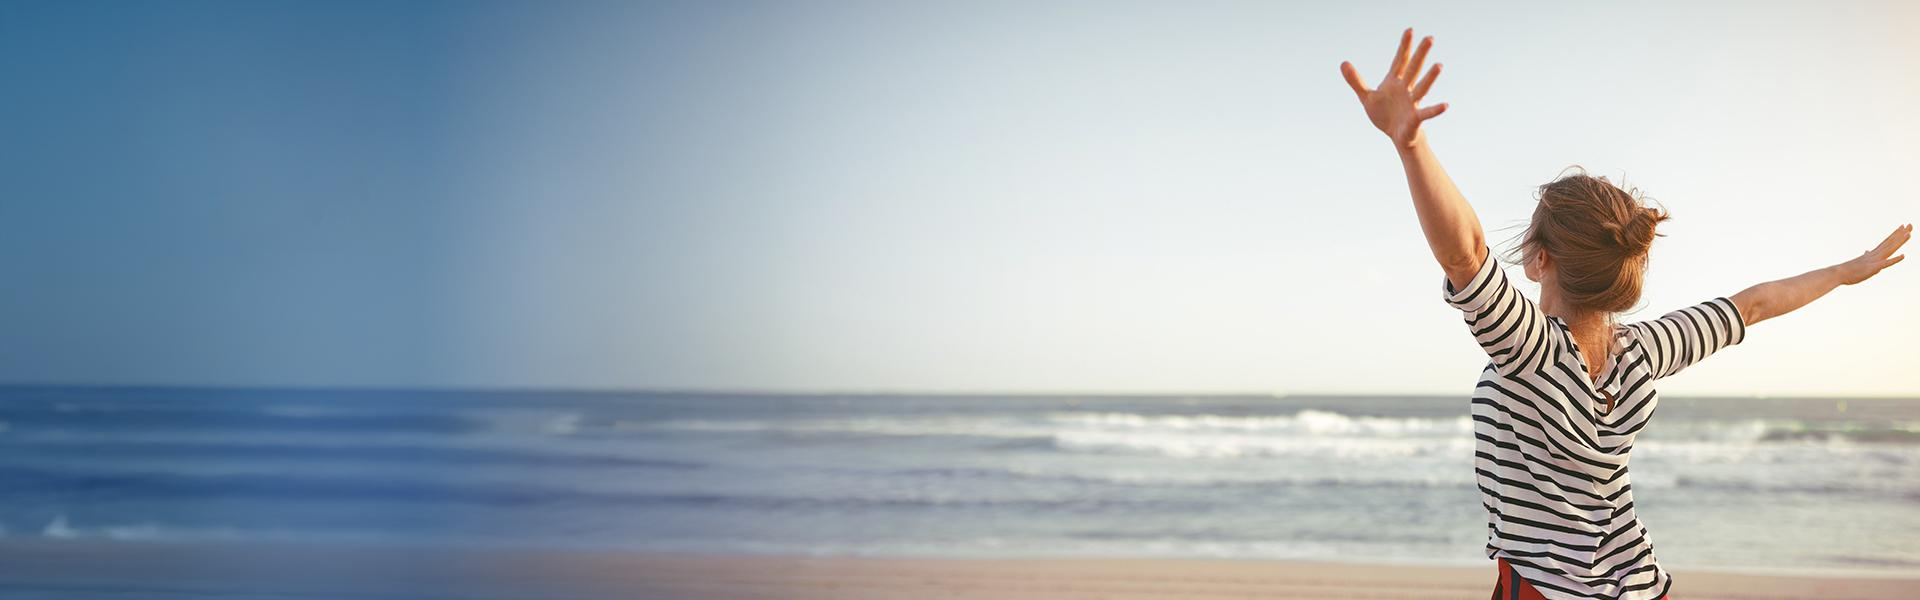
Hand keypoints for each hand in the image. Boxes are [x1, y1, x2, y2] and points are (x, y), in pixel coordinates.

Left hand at [1340, 28, 1446, 149]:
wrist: (1395, 136)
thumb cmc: (1384, 114)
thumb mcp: (1367, 97)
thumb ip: (1356, 80)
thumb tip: (1343, 62)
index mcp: (1394, 82)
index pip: (1400, 60)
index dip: (1404, 46)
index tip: (1410, 30)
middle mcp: (1405, 89)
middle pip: (1413, 69)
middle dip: (1420, 54)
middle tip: (1430, 38)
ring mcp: (1412, 102)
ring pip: (1422, 88)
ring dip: (1430, 78)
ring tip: (1439, 65)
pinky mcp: (1415, 118)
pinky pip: (1426, 112)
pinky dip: (1435, 110)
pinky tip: (1445, 105)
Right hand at [1835, 223, 1910, 284]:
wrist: (1838, 273)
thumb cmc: (1848, 270)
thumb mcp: (1859, 261)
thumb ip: (1866, 256)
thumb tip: (1867, 251)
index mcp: (1872, 253)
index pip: (1886, 241)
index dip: (1895, 234)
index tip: (1902, 226)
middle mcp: (1875, 254)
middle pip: (1890, 242)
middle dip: (1901, 233)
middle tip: (1911, 224)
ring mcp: (1875, 260)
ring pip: (1890, 249)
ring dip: (1900, 241)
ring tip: (1909, 234)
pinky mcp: (1874, 268)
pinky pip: (1886, 263)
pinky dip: (1895, 260)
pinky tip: (1904, 256)